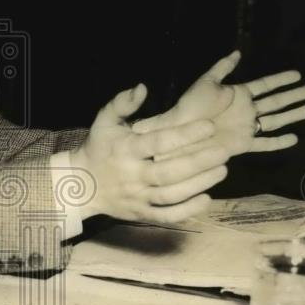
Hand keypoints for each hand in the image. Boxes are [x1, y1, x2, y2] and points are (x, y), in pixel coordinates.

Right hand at [71, 84, 228, 224]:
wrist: (80, 184)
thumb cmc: (97, 148)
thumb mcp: (104, 121)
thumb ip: (122, 103)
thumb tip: (143, 87)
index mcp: (126, 150)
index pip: (159, 142)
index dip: (185, 134)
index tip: (210, 125)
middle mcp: (132, 175)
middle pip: (169, 172)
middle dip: (199, 162)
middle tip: (224, 151)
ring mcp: (137, 197)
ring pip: (171, 195)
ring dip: (199, 184)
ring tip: (222, 170)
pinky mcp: (141, 214)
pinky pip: (166, 216)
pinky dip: (187, 211)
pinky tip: (207, 199)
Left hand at [131, 51, 304, 158]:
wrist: (180, 131)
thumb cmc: (189, 106)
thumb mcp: (206, 82)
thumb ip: (222, 68)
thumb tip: (237, 53)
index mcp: (238, 94)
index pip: (265, 85)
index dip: (281, 80)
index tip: (297, 75)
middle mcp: (246, 110)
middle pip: (276, 102)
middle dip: (293, 96)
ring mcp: (246, 127)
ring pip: (275, 120)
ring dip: (292, 115)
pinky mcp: (243, 144)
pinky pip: (265, 144)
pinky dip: (279, 142)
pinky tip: (295, 139)